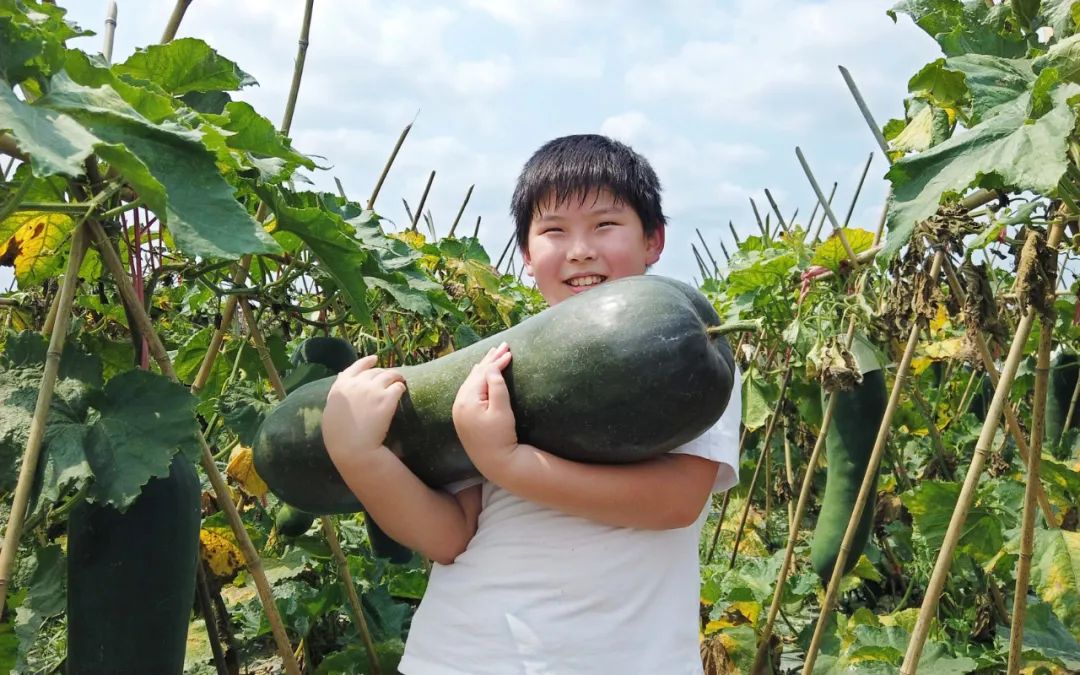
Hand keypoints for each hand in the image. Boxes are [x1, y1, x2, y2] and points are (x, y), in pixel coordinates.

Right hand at [322, 355, 406, 456]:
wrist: (353, 449)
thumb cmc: (339, 437)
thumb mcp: (331, 410)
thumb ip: (337, 393)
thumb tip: (341, 376)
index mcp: (341, 387)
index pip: (355, 367)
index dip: (366, 362)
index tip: (374, 359)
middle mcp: (357, 384)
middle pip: (374, 371)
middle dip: (383, 372)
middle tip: (390, 377)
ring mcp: (373, 389)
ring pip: (389, 375)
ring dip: (396, 376)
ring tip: (401, 380)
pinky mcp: (387, 398)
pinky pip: (398, 387)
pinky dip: (401, 388)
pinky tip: (403, 392)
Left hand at [452, 343, 517, 477]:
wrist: (495, 462)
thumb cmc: (501, 437)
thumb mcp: (502, 411)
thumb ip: (497, 387)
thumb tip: (491, 368)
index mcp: (467, 400)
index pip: (483, 374)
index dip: (497, 361)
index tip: (509, 351)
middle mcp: (459, 403)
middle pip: (475, 375)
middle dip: (489, 360)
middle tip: (502, 346)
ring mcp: (459, 410)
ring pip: (471, 381)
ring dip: (483, 368)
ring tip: (491, 355)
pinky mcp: (463, 416)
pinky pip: (469, 390)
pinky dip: (476, 379)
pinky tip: (479, 373)